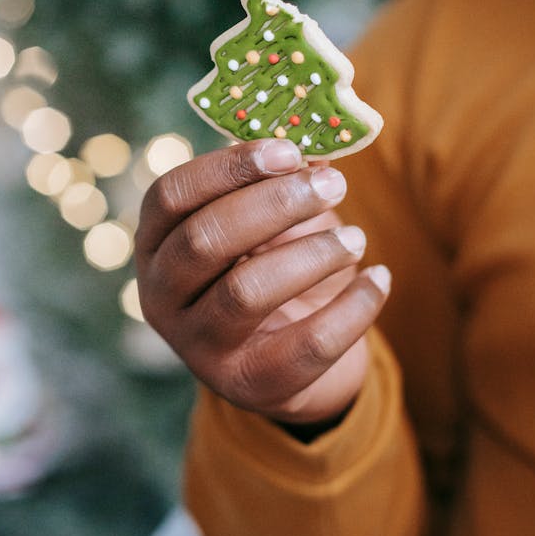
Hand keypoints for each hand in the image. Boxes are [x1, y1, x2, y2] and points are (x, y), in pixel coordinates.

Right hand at [135, 138, 390, 425]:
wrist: (292, 362)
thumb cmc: (274, 268)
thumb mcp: (269, 223)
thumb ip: (279, 184)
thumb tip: (318, 150)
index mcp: (155, 243)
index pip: (172, 195)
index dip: (228, 168)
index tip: (289, 151)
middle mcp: (161, 297)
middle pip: (205, 240)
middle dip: (275, 206)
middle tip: (334, 186)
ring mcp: (197, 347)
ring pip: (246, 292)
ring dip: (312, 255)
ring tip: (357, 237)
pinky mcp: (246, 385)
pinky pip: (305, 344)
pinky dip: (353, 306)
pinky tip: (380, 277)